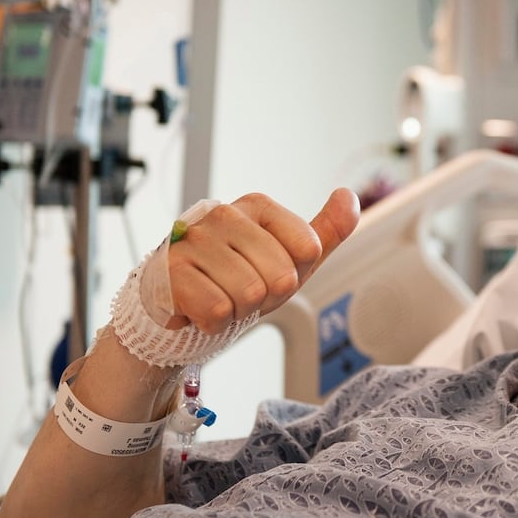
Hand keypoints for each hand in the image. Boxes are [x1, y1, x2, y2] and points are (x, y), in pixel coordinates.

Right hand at [165, 189, 359, 333]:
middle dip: (267, 297)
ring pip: (250, 294)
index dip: (294, 275)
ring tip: (221, 296)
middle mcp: (224, 214)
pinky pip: (216, 310)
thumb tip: (347, 196)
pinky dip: (214, 322)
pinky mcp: (170, 270)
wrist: (181, 301)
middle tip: (243, 290)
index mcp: (258, 206)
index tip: (270, 273)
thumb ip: (326, 230)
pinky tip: (200, 306)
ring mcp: (194, 240)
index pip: (308, 248)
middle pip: (281, 276)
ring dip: (239, 311)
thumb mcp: (290, 256)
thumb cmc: (240, 275)